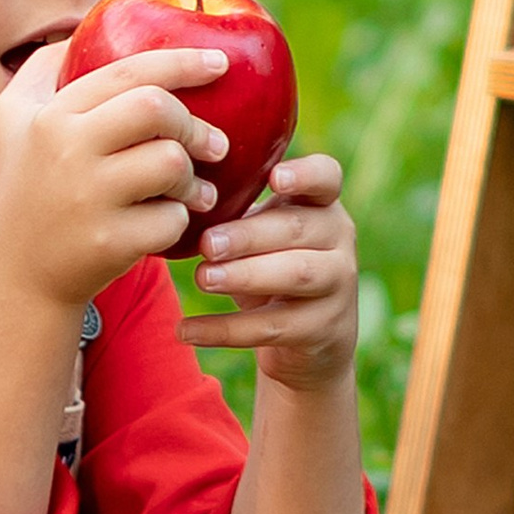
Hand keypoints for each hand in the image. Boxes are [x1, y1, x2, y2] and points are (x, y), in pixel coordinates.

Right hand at [0, 40, 228, 307]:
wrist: (19, 274)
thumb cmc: (28, 185)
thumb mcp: (13, 119)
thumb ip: (43, 67)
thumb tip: (83, 24)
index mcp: (50, 116)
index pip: (130, 73)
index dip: (183, 62)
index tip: (221, 63)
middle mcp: (65, 151)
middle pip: (157, 110)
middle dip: (194, 124)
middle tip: (215, 143)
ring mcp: (87, 198)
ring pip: (172, 164)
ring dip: (192, 179)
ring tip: (191, 189)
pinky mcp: (110, 242)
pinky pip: (173, 218)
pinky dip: (179, 220)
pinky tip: (164, 223)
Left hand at [190, 153, 357, 387]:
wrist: (308, 338)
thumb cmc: (273, 265)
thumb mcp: (264, 233)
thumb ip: (238, 211)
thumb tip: (174, 195)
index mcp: (321, 204)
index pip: (327, 177)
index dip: (305, 174)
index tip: (274, 178)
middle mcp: (338, 239)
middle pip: (297, 228)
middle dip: (249, 235)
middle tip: (207, 244)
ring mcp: (338, 285)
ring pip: (296, 275)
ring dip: (245, 275)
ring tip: (202, 279)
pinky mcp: (324, 328)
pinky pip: (272, 327)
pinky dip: (225, 329)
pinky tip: (187, 330)